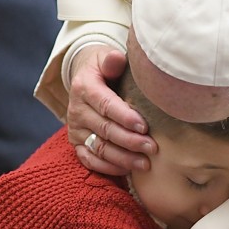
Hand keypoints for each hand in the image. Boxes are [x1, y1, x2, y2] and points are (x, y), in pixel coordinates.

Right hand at [67, 45, 156, 174]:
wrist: (85, 78)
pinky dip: (108, 167)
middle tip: (152, 147)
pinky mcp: (77, 143)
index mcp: (84, 87)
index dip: (125, 117)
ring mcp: (76, 129)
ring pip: (99, 148)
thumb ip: (112, 60)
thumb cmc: (104, 69)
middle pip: (104, 129)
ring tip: (145, 163)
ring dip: (123, 158)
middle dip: (130, 141)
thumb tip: (117, 58)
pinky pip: (89, 160)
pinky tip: (127, 170)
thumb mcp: (105, 57)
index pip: (105, 104)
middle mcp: (77, 110)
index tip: (144, 127)